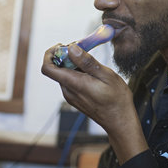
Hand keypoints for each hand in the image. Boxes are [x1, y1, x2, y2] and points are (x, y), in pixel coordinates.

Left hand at [41, 43, 147, 163]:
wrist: (120, 121)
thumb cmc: (116, 99)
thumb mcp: (106, 75)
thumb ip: (87, 62)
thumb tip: (72, 48)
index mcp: (74, 84)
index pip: (48, 68)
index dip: (50, 54)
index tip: (63, 46)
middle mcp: (68, 91)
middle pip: (56, 68)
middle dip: (66, 55)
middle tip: (83, 48)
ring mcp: (71, 96)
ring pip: (64, 74)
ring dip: (73, 63)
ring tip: (91, 62)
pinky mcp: (75, 98)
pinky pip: (70, 80)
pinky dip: (77, 72)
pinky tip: (92, 72)